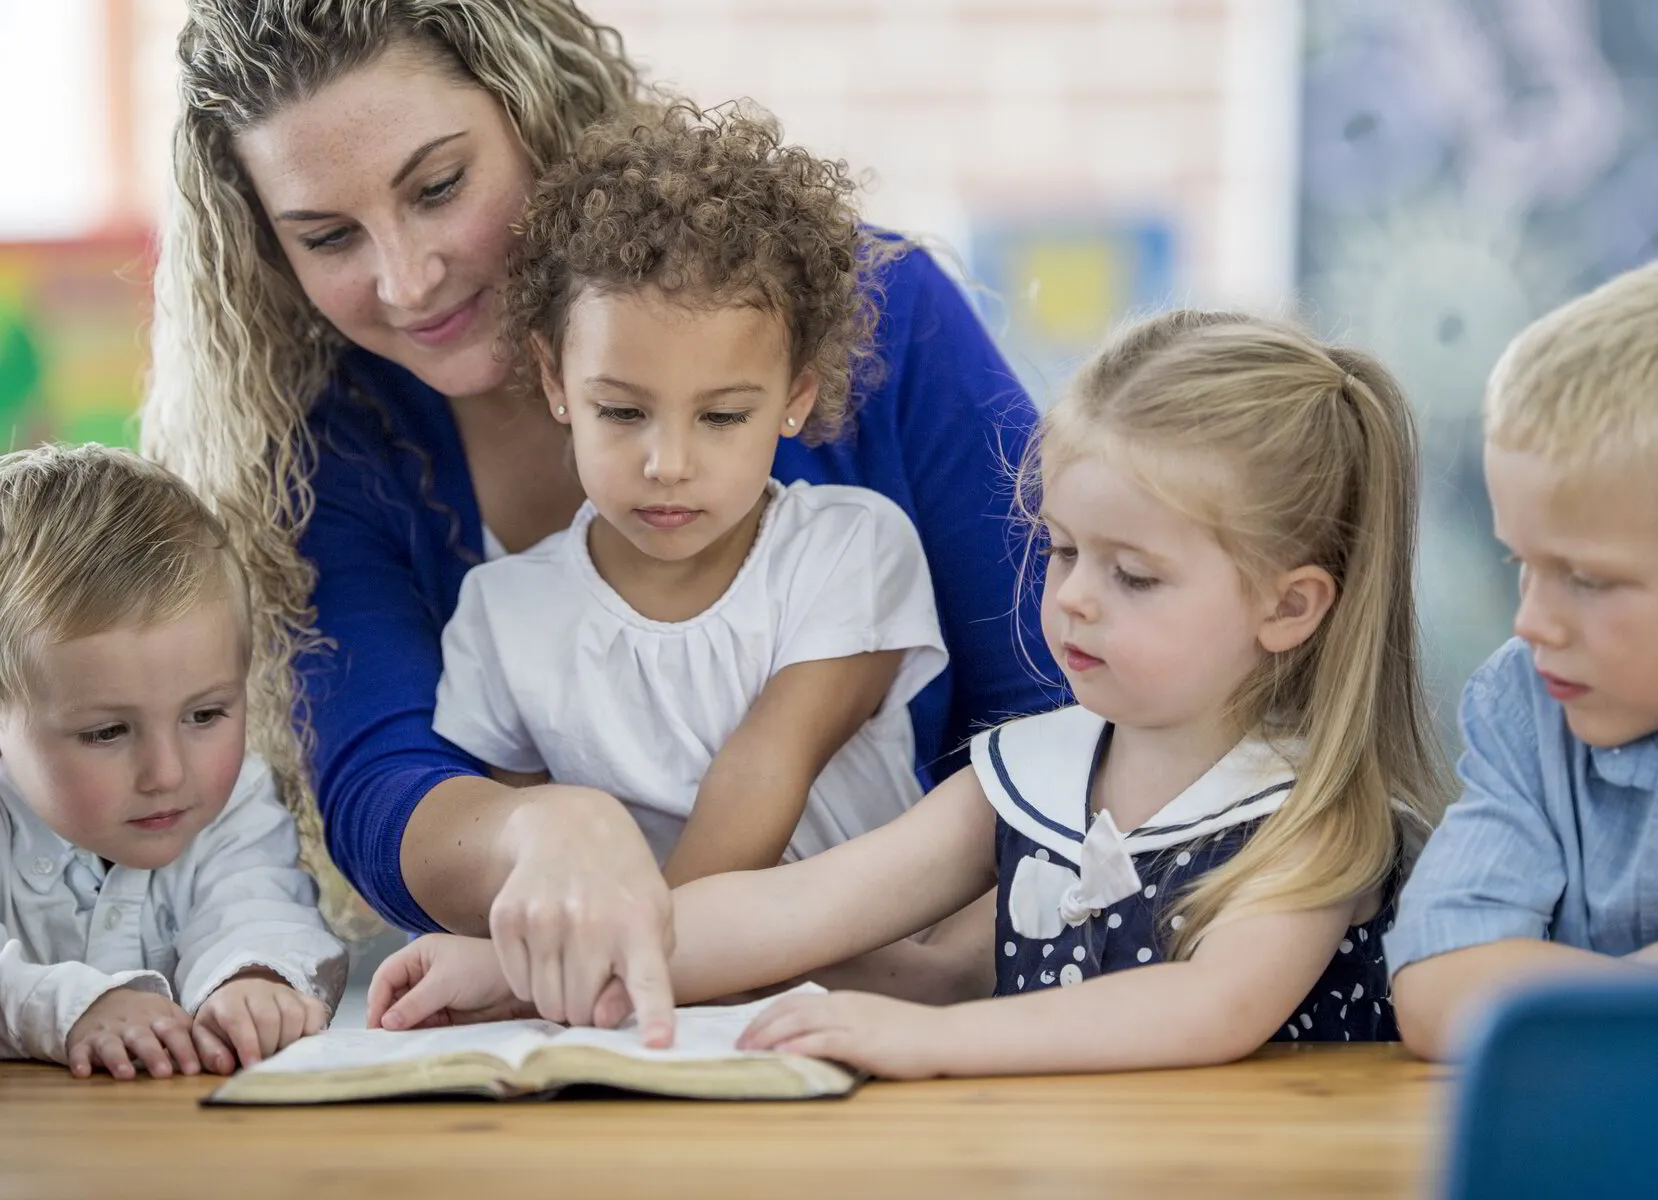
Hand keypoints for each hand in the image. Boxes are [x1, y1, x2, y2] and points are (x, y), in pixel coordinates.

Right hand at [66, 987, 198, 1079]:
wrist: (100, 1001)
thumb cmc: (144, 1017)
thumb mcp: (168, 1017)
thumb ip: (191, 1036)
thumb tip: (223, 1061)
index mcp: (157, 1019)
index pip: (174, 1032)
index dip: (184, 1050)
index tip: (194, 1070)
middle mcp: (133, 1026)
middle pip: (144, 1038)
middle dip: (154, 1055)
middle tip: (165, 1074)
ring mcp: (107, 1034)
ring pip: (112, 1045)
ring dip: (119, 1060)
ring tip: (127, 1075)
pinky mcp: (83, 1043)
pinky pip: (79, 1051)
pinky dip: (80, 1061)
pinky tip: (83, 1073)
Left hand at [193, 971, 327, 1072]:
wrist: (242, 995)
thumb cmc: (222, 1022)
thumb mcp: (204, 1035)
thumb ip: (210, 1052)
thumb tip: (226, 1066)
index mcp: (228, 1000)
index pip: (238, 1020)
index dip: (247, 1045)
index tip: (252, 1066)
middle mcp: (258, 989)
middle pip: (269, 1018)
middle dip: (268, 1047)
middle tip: (264, 1062)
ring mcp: (284, 991)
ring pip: (294, 1014)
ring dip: (288, 1041)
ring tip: (279, 1053)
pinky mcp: (303, 995)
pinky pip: (314, 1011)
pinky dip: (310, 1031)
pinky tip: (298, 1042)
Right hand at [367, 934, 533, 1029]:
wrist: (521, 985)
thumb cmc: (484, 969)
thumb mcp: (445, 983)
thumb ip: (414, 1003)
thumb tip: (386, 1023)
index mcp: (419, 954)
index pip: (386, 976)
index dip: (377, 999)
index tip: (375, 1024)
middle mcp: (423, 972)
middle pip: (393, 996)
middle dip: (388, 1016)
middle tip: (383, 1039)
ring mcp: (434, 993)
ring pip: (407, 1013)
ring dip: (403, 1027)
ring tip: (399, 1043)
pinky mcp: (445, 1012)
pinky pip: (423, 1024)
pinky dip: (418, 1033)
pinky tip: (417, 1042)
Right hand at [488, 789, 676, 1045]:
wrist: (571, 828)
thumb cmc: (623, 886)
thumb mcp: (654, 921)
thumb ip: (643, 976)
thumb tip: (601, 1019)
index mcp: (638, 924)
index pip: (649, 981)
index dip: (655, 1016)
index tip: (659, 1045)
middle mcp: (589, 921)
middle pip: (580, 1011)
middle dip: (586, 1008)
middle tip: (592, 978)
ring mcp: (543, 917)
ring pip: (545, 1003)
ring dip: (558, 995)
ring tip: (571, 958)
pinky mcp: (507, 917)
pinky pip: (516, 983)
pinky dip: (531, 978)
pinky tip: (546, 945)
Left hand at [736, 991, 952, 1079]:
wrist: (944, 1036)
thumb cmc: (909, 1034)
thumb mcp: (870, 1023)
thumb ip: (843, 1027)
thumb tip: (815, 1041)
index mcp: (844, 1000)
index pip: (794, 1000)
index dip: (766, 1014)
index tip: (747, 1030)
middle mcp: (843, 1005)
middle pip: (790, 1008)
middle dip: (759, 1025)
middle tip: (737, 1043)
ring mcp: (853, 1021)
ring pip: (800, 1021)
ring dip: (770, 1035)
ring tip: (749, 1049)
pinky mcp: (863, 1041)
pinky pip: (825, 1040)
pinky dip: (800, 1044)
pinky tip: (783, 1052)